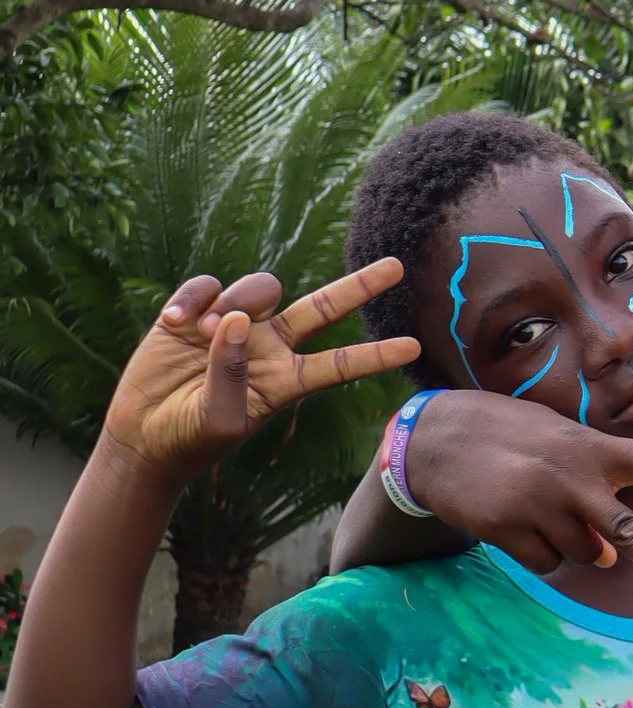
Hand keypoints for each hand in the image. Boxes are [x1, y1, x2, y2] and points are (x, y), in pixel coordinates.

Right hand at [104, 262, 414, 484]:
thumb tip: (238, 320)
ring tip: (205, 331)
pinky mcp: (194, 313)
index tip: (413, 347)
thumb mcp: (218, 420)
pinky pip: (206, 285)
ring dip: (236, 301)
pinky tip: (177, 322)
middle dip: (357, 287)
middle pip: (321, 309)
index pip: (338, 365)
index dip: (373, 356)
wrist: (144, 436)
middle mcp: (267, 347)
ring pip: (259, 290)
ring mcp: (233, 326)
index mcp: (284, 380)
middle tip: (396, 267)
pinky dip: (195, 297)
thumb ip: (231, 373)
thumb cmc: (189, 440)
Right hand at [405, 389, 632, 604]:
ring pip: (586, 557)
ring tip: (538, 508)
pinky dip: (539, 552)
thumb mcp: (559, 441)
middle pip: (632, 534)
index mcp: (592, 450)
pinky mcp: (511, 532)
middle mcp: (573, 480)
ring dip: (574, 545)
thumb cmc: (508, 435)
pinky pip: (547, 565)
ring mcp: (541, 508)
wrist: (434, 440)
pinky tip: (514, 522)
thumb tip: (608, 558)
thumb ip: (595, 490)